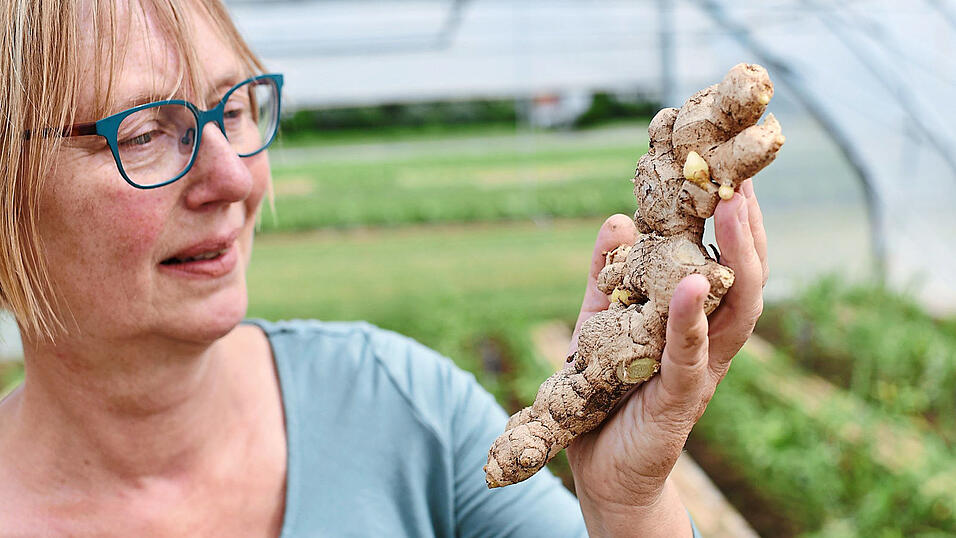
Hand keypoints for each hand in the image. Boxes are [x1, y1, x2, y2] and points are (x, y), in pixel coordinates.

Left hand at [565, 179, 767, 536]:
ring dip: (737, 262)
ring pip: (735, 314)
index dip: (734, 223)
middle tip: (742, 181)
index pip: (725, 265)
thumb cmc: (607, 394)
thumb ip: (609, 276)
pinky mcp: (680, 400)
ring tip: (733, 214)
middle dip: (749, 231)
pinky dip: (691, 321)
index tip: (730, 172)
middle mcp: (709, 344)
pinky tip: (692, 287)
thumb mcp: (601, 324)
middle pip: (746, 282)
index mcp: (694, 323)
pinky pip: (691, 356)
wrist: (602, 470)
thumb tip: (618, 218)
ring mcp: (701, 372)